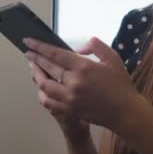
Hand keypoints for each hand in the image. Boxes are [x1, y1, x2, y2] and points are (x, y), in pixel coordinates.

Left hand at [23, 36, 137, 131]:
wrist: (125, 112)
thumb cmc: (120, 84)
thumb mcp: (113, 57)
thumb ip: (96, 46)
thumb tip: (78, 48)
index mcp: (84, 67)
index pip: (55, 54)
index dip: (39, 47)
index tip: (28, 41)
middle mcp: (74, 83)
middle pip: (47, 68)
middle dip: (35, 58)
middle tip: (28, 52)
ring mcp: (70, 98)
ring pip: (44, 86)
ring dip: (36, 75)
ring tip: (33, 68)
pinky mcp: (69, 111)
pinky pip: (48, 102)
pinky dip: (41, 94)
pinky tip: (41, 87)